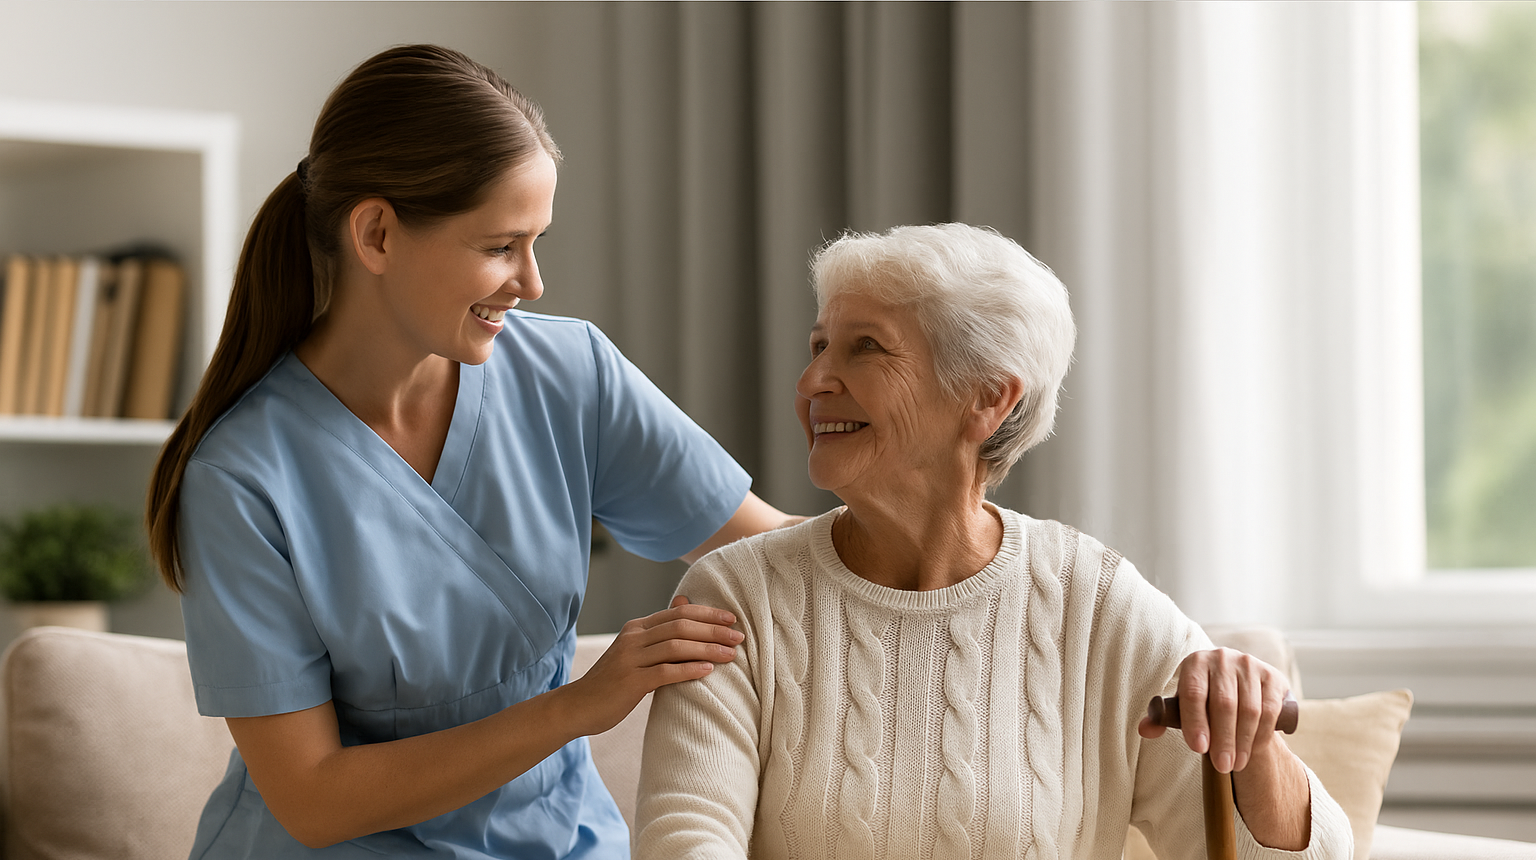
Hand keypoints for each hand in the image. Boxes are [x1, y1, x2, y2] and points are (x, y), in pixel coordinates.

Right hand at [559, 596, 742, 735]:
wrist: (578, 706)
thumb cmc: (612, 681)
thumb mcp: (635, 651)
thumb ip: (659, 633)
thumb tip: (684, 605)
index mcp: (637, 627)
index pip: (678, 612)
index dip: (707, 614)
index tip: (731, 620)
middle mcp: (633, 638)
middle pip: (680, 626)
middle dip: (713, 630)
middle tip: (739, 637)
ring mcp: (630, 659)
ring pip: (676, 646)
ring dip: (708, 649)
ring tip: (731, 654)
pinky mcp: (630, 682)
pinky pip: (665, 672)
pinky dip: (689, 669)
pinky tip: (708, 670)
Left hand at [1137, 648, 1291, 773]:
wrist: (1236, 685)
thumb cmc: (1202, 698)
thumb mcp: (1181, 705)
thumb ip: (1162, 718)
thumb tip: (1145, 730)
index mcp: (1195, 662)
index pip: (1193, 692)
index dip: (1195, 722)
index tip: (1198, 749)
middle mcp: (1222, 658)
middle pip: (1224, 703)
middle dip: (1222, 739)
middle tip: (1221, 766)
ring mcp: (1250, 665)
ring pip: (1249, 709)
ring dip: (1243, 741)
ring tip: (1236, 764)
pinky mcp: (1273, 676)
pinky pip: (1270, 709)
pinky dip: (1262, 732)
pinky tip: (1254, 749)